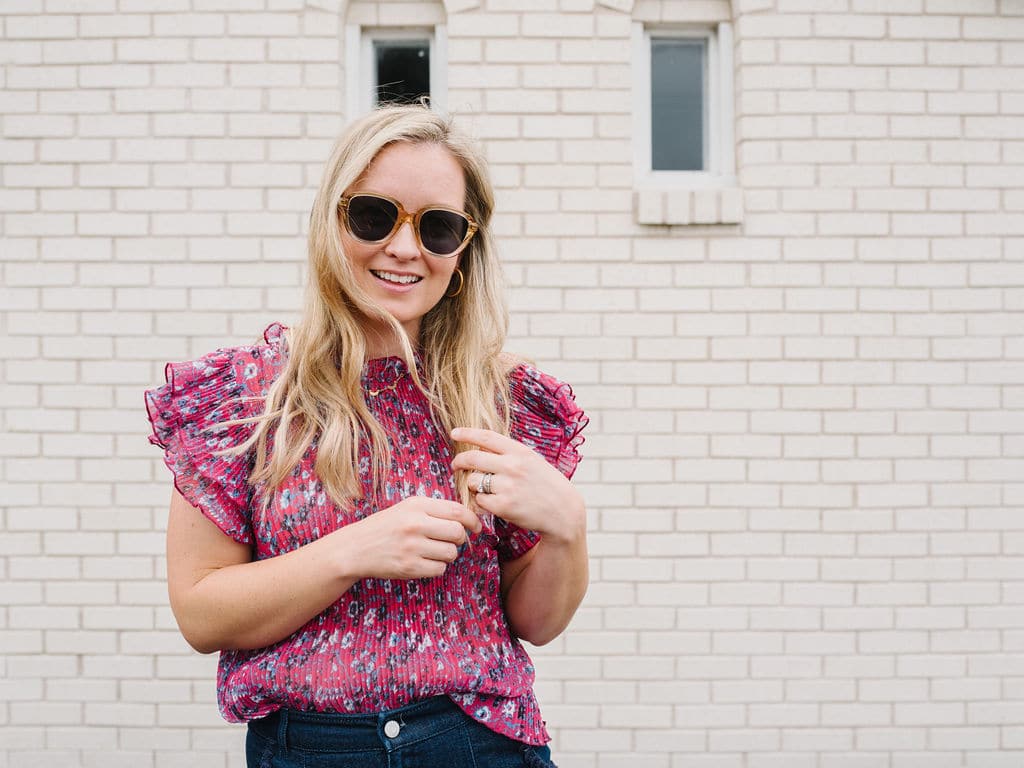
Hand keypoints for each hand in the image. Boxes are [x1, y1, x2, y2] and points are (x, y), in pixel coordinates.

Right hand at [343, 496, 480, 579]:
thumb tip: (468, 518)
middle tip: (451, 541)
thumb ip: (435, 510)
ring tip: (432, 551)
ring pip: (451, 553)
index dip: (472, 520)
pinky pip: (439, 569)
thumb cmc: (386, 526)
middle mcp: (415, 524)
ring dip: (447, 554)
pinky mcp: (409, 567)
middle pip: (458, 533)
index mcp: (417, 505)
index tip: (476, 527)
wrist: (356, 548)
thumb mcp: (408, 508)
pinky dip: (437, 567)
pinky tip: (424, 561)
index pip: (457, 510)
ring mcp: (412, 547)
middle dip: (460, 539)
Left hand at [450, 427, 584, 546]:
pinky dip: (481, 502)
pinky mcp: (503, 506)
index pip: (486, 437)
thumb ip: (510, 453)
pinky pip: (479, 500)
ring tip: (483, 489)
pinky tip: (491, 503)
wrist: (563, 511)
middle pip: (472, 458)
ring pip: (473, 481)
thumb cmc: (546, 484)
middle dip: (459, 461)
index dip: (467, 433)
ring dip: (473, 485)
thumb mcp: (532, 460)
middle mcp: (512, 466)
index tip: (455, 433)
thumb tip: (481, 446)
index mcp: (519, 451)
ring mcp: (507, 486)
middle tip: (456, 465)